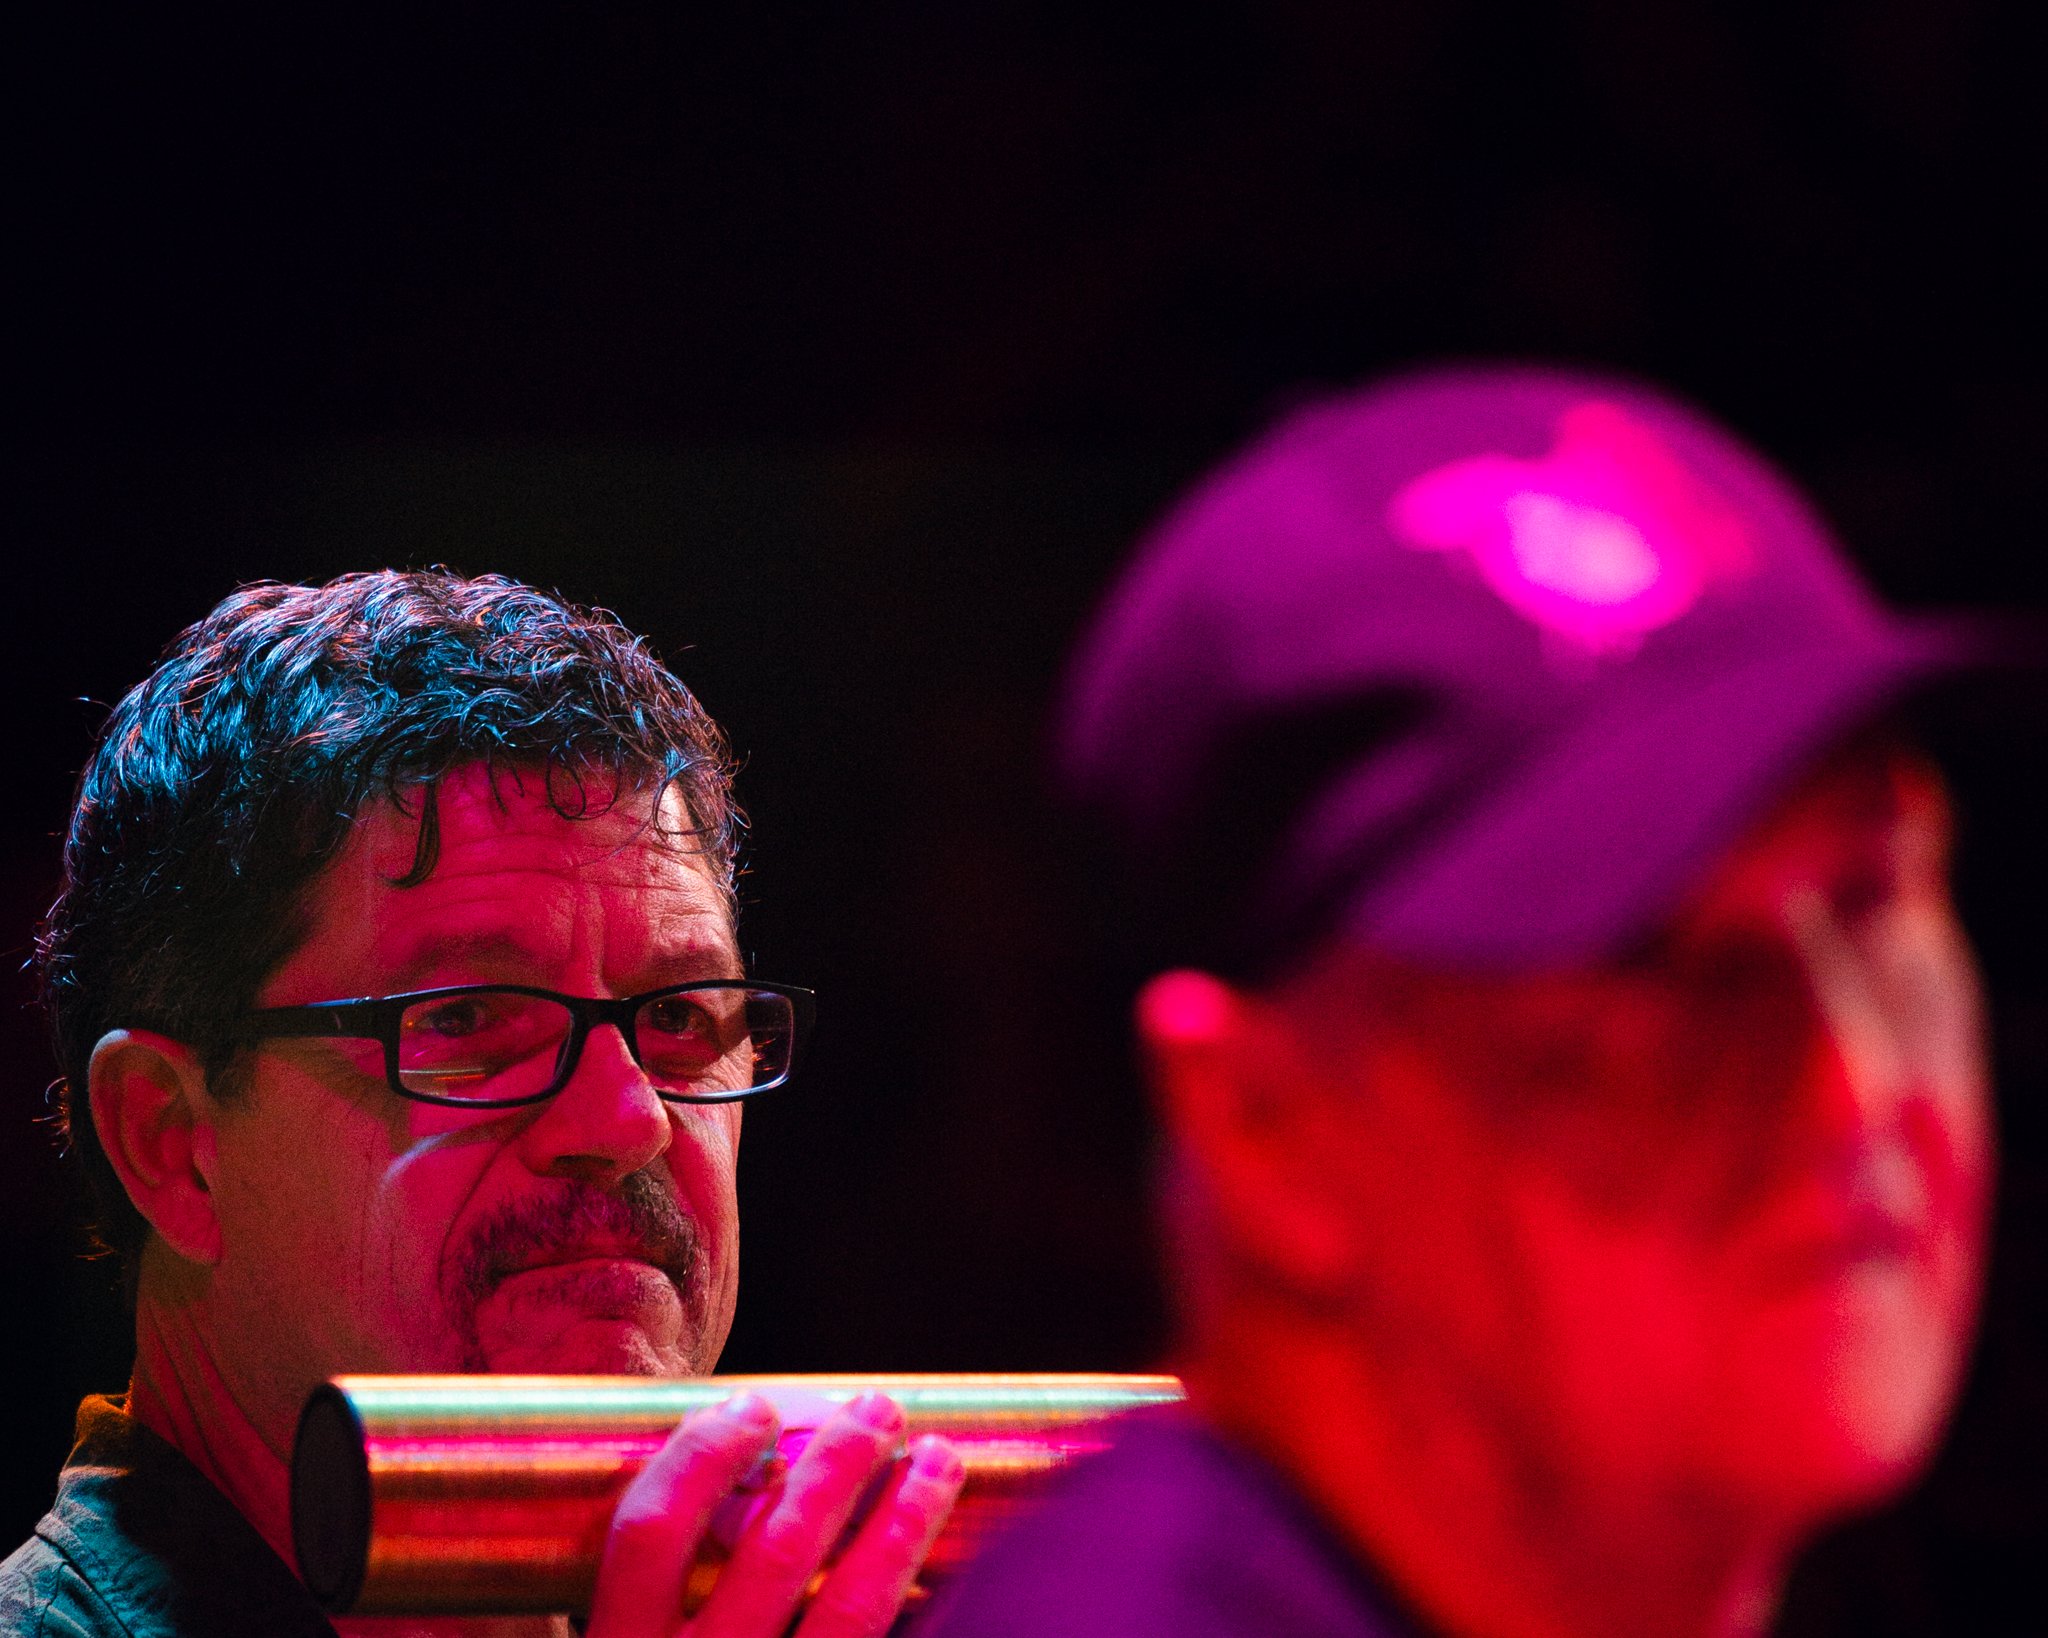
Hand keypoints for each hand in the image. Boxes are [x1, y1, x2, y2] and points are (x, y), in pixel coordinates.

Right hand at [586, 1390, 963, 1637]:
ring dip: (907, 1519)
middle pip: (771, 1548)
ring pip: (854, 1607)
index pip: (651, 1532)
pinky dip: (929, 1616)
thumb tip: (706, 1518)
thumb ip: (645, 1624)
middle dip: (836, 1461)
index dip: (704, 1454)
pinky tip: (963, 1578)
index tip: (753, 1405)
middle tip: (878, 1407)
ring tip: (940, 1458)